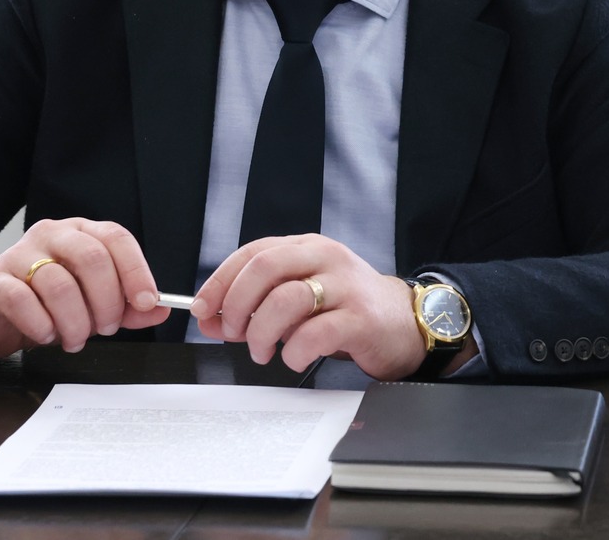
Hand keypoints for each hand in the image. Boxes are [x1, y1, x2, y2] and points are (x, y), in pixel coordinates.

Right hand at [0, 218, 169, 359]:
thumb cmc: (49, 302)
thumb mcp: (93, 303)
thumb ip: (127, 307)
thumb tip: (161, 310)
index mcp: (83, 233)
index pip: (117, 239)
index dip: (136, 270)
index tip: (147, 302)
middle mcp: (53, 235)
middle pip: (91, 258)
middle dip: (107, 301)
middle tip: (106, 329)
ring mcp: (20, 254)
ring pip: (59, 284)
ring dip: (74, 321)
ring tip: (75, 340)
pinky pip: (21, 299)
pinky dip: (41, 324)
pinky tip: (47, 335)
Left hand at [193, 234, 424, 378]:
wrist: (405, 323)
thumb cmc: (347, 310)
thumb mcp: (300, 301)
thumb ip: (256, 307)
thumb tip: (210, 320)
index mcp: (308, 248)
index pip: (253, 252)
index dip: (221, 281)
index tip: (203, 309)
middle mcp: (326, 259)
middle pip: (265, 268)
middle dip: (237, 305)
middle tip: (234, 333)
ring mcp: (346, 286)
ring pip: (286, 300)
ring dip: (262, 333)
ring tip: (262, 352)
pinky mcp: (361, 318)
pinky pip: (314, 334)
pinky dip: (294, 352)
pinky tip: (295, 359)